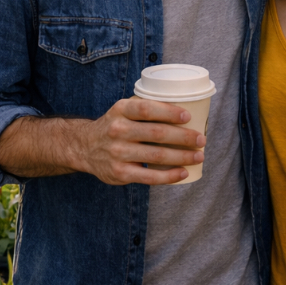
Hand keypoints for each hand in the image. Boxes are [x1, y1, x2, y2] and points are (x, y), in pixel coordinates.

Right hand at [73, 98, 205, 185]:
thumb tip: (183, 109)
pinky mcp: (120, 172)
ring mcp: (118, 153)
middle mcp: (117, 130)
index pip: (146, 109)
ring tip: (198, 156)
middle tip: (201, 139)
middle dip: (184, 137)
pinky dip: (169, 175)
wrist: (85, 148)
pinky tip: (183, 172)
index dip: (169, 112)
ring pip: (157, 155)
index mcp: (120, 110)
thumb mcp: (122, 111)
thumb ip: (144, 108)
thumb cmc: (114, 126)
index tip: (188, 116)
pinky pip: (150, 176)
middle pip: (157, 133)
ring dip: (182, 156)